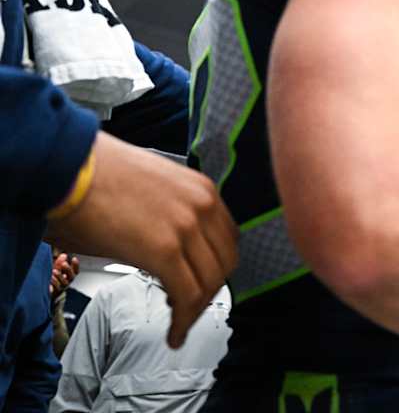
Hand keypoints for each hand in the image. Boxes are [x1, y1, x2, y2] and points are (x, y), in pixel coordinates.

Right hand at [45, 133, 237, 347]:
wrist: (70, 167)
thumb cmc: (97, 176)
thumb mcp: (153, 190)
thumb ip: (172, 216)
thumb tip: (169, 249)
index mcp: (202, 191)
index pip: (227, 240)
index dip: (216, 268)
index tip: (203, 282)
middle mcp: (202, 207)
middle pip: (224, 264)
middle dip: (209, 291)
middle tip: (190, 306)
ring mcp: (187, 228)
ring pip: (209, 284)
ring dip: (195, 310)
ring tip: (178, 322)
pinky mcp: (164, 250)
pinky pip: (188, 296)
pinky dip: (184, 321)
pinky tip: (174, 332)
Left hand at [48, 252, 78, 296]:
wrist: (48, 294)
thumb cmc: (54, 280)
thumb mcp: (57, 270)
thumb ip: (60, 263)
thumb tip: (63, 255)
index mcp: (69, 277)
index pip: (76, 271)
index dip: (76, 265)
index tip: (74, 258)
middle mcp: (67, 282)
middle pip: (71, 276)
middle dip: (68, 269)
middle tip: (64, 263)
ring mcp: (62, 288)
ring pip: (63, 282)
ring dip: (59, 276)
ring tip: (54, 271)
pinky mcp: (55, 292)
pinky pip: (55, 288)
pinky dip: (53, 283)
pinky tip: (50, 278)